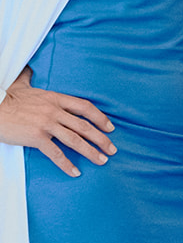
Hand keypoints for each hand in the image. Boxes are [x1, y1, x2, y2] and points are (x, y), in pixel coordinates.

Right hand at [0, 67, 116, 176]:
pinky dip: (67, 164)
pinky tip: (75, 172)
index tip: (110, 128)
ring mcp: (46, 124)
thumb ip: (29, 78)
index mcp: (55, 98)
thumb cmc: (6, 97)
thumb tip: (28, 69)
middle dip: (101, 139)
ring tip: (102, 161)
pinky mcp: (36, 137)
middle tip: (112, 150)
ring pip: (75, 140)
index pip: (84, 107)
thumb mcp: (21, 85)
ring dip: (91, 152)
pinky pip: (56, 153)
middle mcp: (54, 111)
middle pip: (84, 125)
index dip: (100, 118)